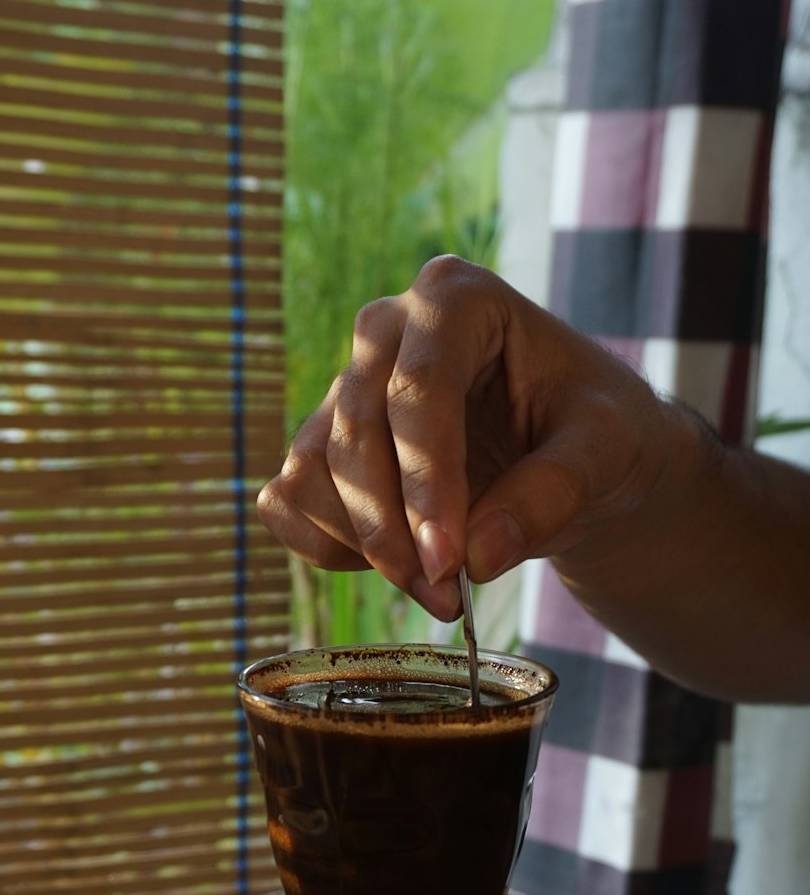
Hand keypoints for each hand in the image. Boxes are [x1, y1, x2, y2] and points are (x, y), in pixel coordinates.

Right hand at [258, 256, 670, 621]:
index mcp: (457, 299)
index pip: (418, 387)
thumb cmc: (592, 430)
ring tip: (436, 589)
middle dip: (393, 529)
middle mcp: (388, 330)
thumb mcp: (605, 452)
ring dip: (362, 545)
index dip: (425, 482)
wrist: (572, 452)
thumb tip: (475, 559)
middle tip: (447, 596)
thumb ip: (552, 496)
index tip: (448, 562)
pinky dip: (327, 546)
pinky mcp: (323, 442)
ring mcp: (345, 385)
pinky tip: (394, 564)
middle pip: (355, 432)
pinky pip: (288, 498)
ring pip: (311, 469)